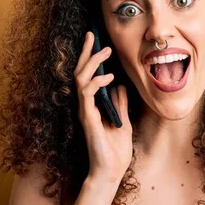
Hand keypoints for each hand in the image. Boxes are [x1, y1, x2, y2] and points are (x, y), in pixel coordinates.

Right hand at [74, 31, 132, 183]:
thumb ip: (119, 103)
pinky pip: (86, 94)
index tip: (96, 40)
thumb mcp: (123, 120)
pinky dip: (96, 83)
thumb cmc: (115, 149)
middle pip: (80, 72)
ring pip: (81, 79)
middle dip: (86, 52)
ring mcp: (85, 110)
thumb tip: (120, 85)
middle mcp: (86, 105)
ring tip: (105, 52)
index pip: (88, 75)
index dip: (90, 58)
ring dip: (92, 63)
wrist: (111, 170)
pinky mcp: (87, 118)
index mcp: (93, 104)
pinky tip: (109, 77)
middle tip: (92, 35)